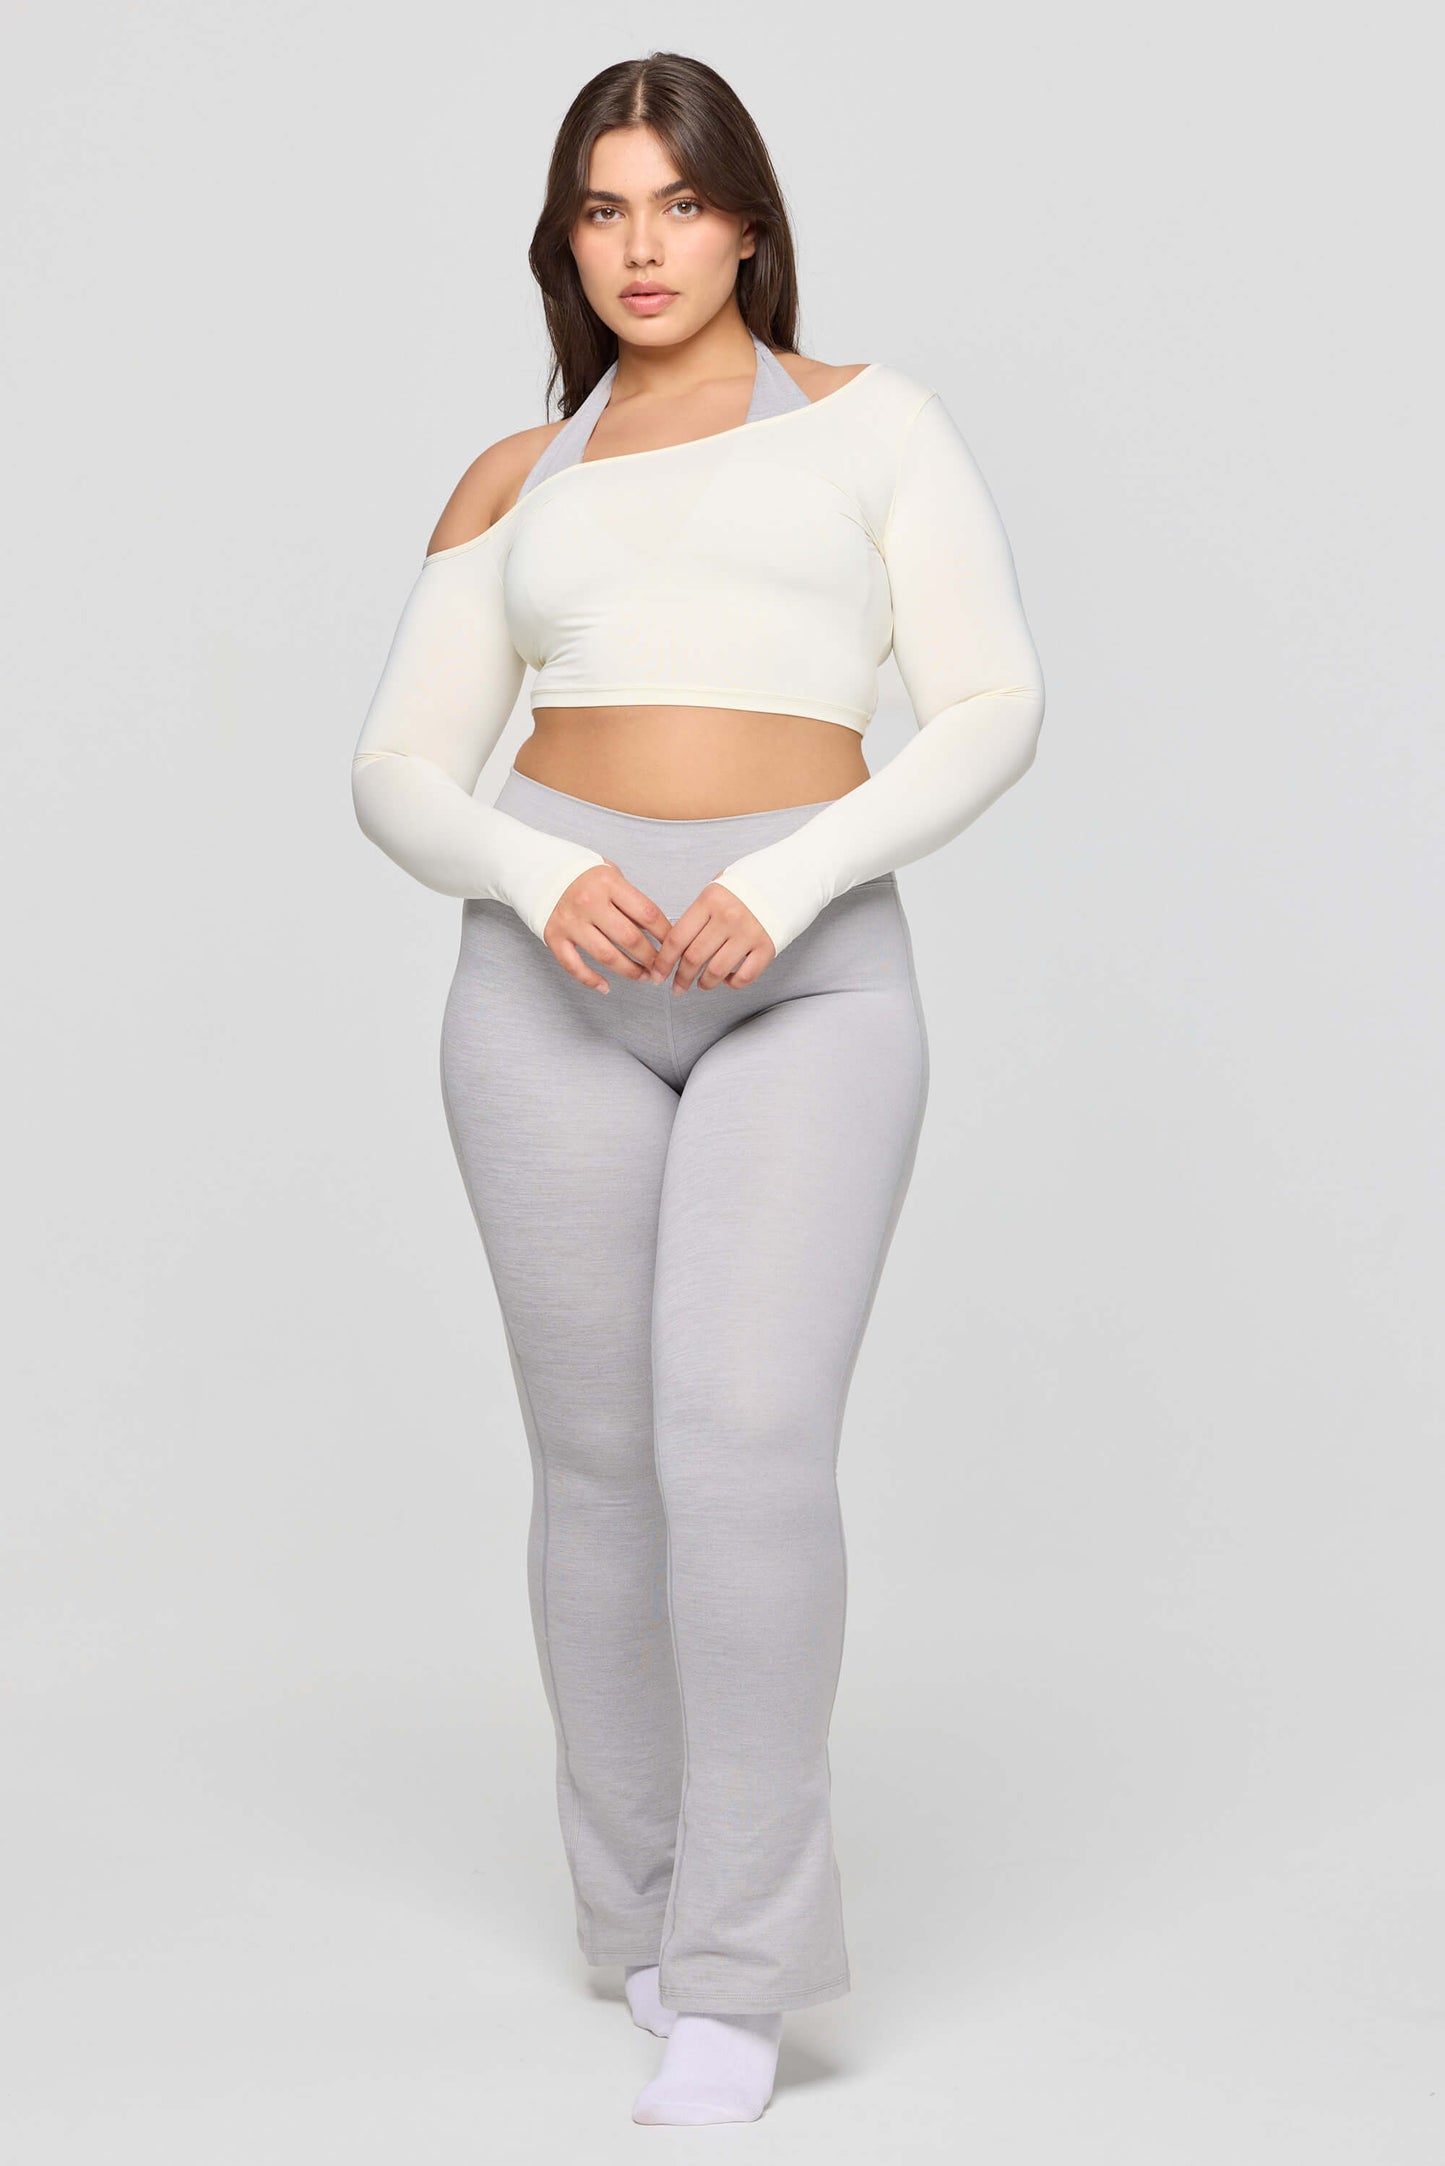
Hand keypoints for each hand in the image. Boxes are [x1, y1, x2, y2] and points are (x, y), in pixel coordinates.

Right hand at [543, 860, 671, 993]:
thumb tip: (657, 932)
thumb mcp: (611, 876)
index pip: (647, 913)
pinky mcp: (554, 937)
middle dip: (651, 958)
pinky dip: (591, 980)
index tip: (675, 947)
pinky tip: (606, 986)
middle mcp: (589, 902)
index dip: (666, 935)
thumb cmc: (584, 877)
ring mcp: (571, 921)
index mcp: (609, 883)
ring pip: (606, 956)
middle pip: (630, 938)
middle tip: (661, 968)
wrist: (541, 871)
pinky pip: (574, 965)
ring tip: (643, 977)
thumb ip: (631, 900)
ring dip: (629, 971)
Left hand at [647, 882, 776, 993]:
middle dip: (681, 978)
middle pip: (693, 958)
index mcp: (710, 900)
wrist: (787, 878)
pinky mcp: (767, 947)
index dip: (663, 961)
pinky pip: (744, 977)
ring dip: (704, 984)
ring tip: (701, 984)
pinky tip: (727, 978)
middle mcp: (728, 917)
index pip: (677, 938)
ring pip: (716, 971)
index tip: (658, 974)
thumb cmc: (747, 886)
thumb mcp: (717, 889)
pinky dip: (731, 983)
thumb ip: (697, 914)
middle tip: (677, 986)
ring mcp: (749, 934)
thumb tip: (675, 944)